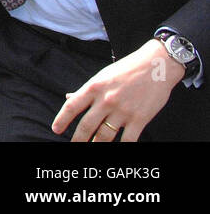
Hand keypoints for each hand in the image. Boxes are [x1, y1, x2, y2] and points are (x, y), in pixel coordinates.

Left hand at [52, 39, 182, 141]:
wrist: (156, 65)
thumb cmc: (126, 70)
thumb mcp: (102, 76)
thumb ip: (86, 90)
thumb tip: (68, 98)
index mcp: (94, 87)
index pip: (72, 106)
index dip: (61, 120)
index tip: (56, 129)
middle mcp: (106, 100)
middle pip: (86, 125)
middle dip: (78, 139)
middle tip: (73, 145)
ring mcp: (123, 110)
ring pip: (105, 136)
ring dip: (96, 145)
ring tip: (92, 148)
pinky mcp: (140, 119)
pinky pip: (128, 140)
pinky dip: (121, 147)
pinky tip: (116, 149)